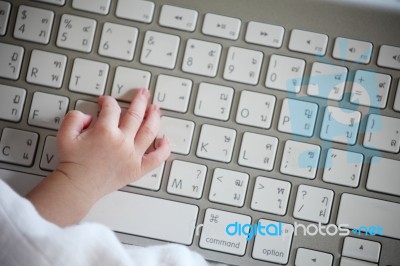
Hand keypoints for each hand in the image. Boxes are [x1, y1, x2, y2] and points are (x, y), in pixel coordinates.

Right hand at [27, 89, 169, 225]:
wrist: (77, 186)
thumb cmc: (72, 163)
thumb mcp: (65, 134)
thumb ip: (74, 118)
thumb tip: (88, 115)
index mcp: (105, 131)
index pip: (112, 108)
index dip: (108, 101)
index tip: (105, 102)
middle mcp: (122, 141)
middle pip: (136, 114)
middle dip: (140, 100)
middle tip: (143, 93)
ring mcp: (132, 155)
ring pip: (150, 131)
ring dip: (154, 117)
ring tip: (155, 109)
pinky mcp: (137, 169)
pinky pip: (156, 158)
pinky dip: (163, 149)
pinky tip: (165, 141)